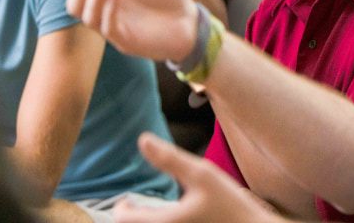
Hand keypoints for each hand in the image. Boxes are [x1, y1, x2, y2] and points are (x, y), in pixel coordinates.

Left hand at [113, 133, 286, 222]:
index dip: (123, 206)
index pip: (122, 219)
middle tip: (144, 205)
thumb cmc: (231, 205)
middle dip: (136, 217)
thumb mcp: (202, 174)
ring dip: (150, 222)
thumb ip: (170, 158)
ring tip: (161, 213)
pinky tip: (184, 219)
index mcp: (164, 222)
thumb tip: (142, 139)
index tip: (131, 198)